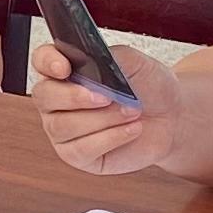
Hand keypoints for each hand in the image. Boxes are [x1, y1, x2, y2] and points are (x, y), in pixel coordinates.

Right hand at [31, 33, 186, 175]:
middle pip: (44, 96)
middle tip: (107, 96)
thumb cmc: (148, 87)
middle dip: (74, 96)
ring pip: (63, 125)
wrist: (171, 117)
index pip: (41, 61)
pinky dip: (110, 137)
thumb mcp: (134, 62)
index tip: (65, 67)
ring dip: (102, 118)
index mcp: (65, 71)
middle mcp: (58, 101)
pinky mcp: (78, 155)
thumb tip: (89, 62)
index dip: (48, 62)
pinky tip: (131, 130)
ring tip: (131, 112)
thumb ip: (108, 56)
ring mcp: (64, 130)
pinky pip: (81, 149)